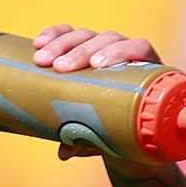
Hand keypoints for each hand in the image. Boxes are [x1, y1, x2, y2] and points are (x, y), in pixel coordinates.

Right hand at [30, 24, 165, 167]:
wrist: (121, 128)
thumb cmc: (124, 134)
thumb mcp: (112, 139)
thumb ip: (93, 143)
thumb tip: (63, 152)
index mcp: (147, 73)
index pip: (139, 48)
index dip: (119, 52)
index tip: (96, 65)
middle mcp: (128, 54)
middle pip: (107, 40)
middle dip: (80, 52)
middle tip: (59, 68)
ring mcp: (106, 48)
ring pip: (86, 36)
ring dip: (62, 44)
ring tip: (41, 59)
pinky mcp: (86, 46)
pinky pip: (70, 34)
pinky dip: (55, 35)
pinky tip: (38, 43)